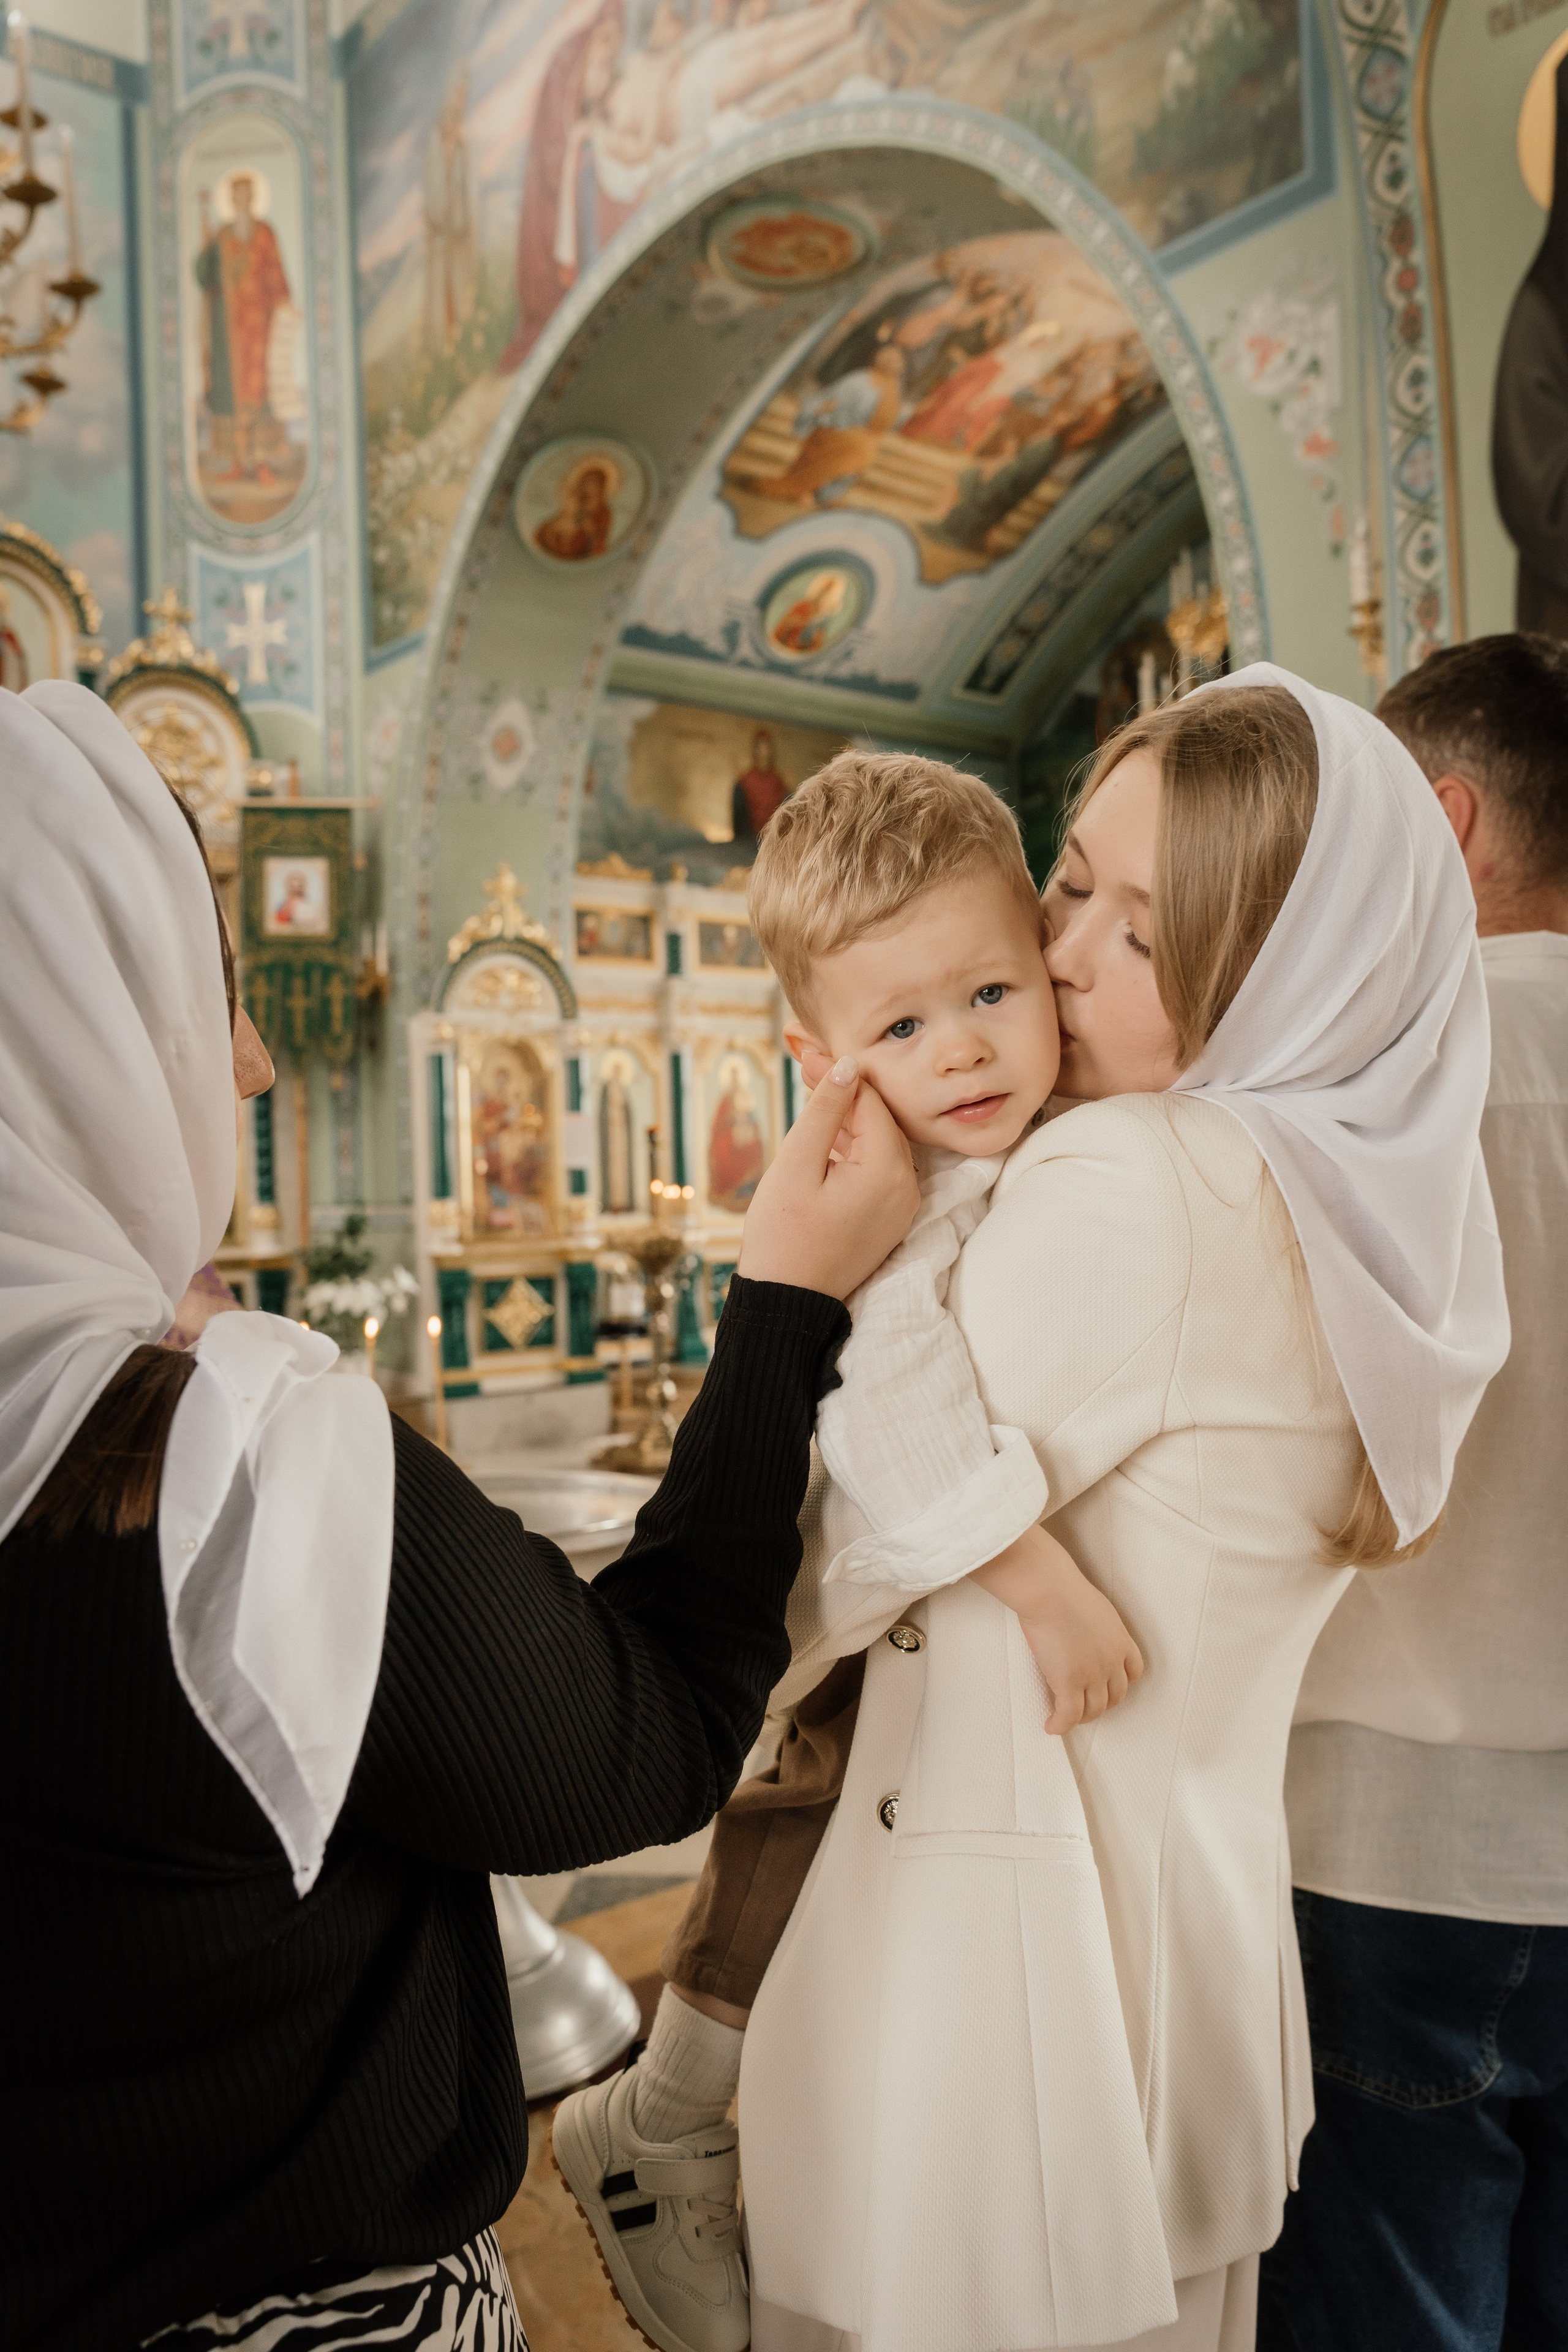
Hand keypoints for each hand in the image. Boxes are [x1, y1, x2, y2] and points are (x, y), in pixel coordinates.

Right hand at [737, 1056, 917, 1298]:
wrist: (786, 1303)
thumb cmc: (783, 1237)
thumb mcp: (796, 1165)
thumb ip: (825, 1111)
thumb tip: (848, 1066)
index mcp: (888, 1171)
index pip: (870, 1103)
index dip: (839, 1074)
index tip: (807, 1055)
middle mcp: (907, 1188)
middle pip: (878, 1122)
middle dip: (845, 1094)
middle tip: (806, 1067)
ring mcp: (901, 1207)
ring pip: (877, 1145)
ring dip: (847, 1122)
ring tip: (812, 1096)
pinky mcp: (888, 1220)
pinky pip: (876, 1171)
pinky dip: (851, 1151)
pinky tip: (824, 1139)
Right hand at [971, 1522, 1143, 1733]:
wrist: (1049, 1590)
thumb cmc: (1063, 1589)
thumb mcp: (1094, 1607)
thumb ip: (1095, 1625)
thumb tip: (1081, 1629)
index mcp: (1120, 1639)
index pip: (1134, 1671)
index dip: (1121, 1682)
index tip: (1108, 1685)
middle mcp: (1112, 1661)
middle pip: (1115, 1696)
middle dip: (1101, 1703)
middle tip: (1084, 1704)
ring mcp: (1092, 1675)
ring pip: (1093, 1710)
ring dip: (1080, 1717)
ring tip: (1065, 1717)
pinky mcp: (1069, 1683)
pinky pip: (1068, 1715)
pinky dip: (1060, 1725)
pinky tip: (1051, 1726)